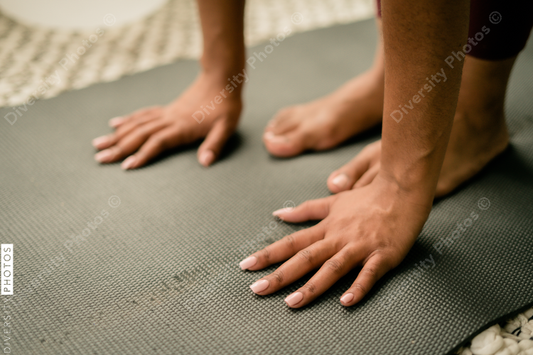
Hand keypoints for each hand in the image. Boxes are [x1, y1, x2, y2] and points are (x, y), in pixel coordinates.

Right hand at [92, 72, 242, 168]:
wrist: (222, 79)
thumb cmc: (226, 105)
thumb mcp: (226, 127)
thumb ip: (214, 145)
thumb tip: (205, 163)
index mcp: (182, 127)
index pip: (157, 143)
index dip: (142, 155)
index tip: (125, 167)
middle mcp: (169, 120)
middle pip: (139, 134)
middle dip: (119, 148)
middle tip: (99, 158)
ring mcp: (166, 113)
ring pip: (136, 124)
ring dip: (117, 135)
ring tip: (98, 143)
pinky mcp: (167, 109)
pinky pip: (142, 114)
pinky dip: (127, 120)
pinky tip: (115, 124)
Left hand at [239, 174, 431, 307]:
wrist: (402, 190)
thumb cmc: (367, 198)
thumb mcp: (333, 201)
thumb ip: (306, 210)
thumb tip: (278, 213)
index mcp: (327, 228)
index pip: (292, 243)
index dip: (268, 254)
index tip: (246, 265)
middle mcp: (338, 238)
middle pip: (305, 258)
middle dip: (280, 275)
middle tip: (256, 289)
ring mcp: (360, 247)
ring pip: (332, 268)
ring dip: (312, 286)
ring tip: (291, 303)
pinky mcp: (382, 255)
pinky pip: (369, 274)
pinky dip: (358, 287)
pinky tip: (346, 302)